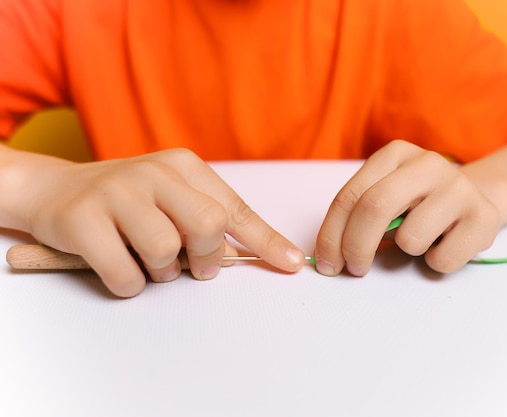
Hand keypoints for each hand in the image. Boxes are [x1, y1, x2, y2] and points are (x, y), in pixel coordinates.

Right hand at [19, 148, 304, 296]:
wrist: (56, 191)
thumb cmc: (127, 201)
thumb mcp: (171, 198)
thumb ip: (206, 222)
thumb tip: (241, 257)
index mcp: (183, 165)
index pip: (234, 208)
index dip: (266, 240)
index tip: (293, 264)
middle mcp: (153, 172)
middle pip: (207, 225)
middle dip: (207, 257)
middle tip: (196, 267)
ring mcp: (116, 193)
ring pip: (165, 251)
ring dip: (163, 272)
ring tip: (150, 262)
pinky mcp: (83, 220)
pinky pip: (125, 274)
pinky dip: (129, 284)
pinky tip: (120, 267)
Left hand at [314, 140, 499, 275]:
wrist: (479, 198)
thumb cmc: (419, 204)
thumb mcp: (387, 196)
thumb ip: (358, 214)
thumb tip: (328, 256)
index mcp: (396, 154)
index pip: (350, 196)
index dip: (332, 234)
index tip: (326, 263)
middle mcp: (428, 163)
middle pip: (374, 208)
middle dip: (355, 247)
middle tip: (354, 269)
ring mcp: (459, 187)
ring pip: (411, 238)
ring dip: (406, 251)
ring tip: (420, 239)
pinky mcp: (484, 216)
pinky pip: (442, 259)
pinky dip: (436, 262)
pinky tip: (444, 244)